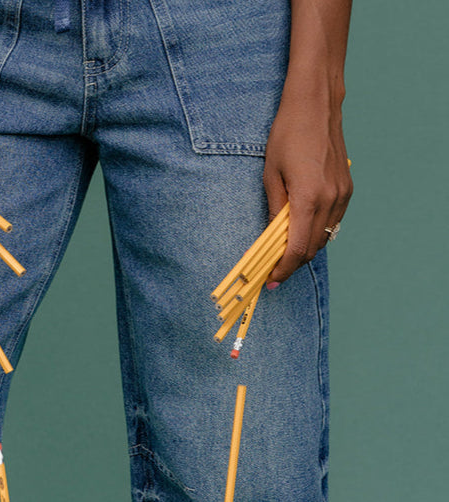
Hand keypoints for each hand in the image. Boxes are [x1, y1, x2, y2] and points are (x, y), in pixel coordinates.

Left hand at [263, 88, 351, 285]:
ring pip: (324, 238)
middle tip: (273, 269)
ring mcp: (342, 195)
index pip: (297, 249)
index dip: (283, 270)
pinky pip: (333, 223)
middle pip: (312, 249)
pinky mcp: (347, 189)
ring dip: (305, 249)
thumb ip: (274, 211)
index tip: (270, 280)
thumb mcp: (271, 174)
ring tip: (286, 250)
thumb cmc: (287, 134)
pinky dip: (318, 233)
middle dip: (292, 264)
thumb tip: (272, 240)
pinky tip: (303, 229)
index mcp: (308, 198)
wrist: (317, 104)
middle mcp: (330, 200)